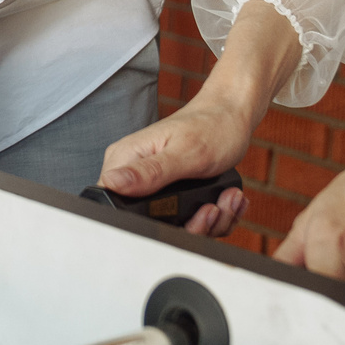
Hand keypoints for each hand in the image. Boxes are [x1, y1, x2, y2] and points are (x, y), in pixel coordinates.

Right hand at [99, 94, 253, 236]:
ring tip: (223, 199)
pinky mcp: (170, 194)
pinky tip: (224, 199)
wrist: (231, 118)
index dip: (146, 219)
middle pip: (147, 222)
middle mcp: (135, 173)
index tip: (182, 211)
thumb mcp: (184, 153)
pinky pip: (188, 222)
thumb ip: (149, 171)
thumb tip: (113, 182)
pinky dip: (213, 218)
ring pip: (173, 227)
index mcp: (126, 158)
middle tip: (213, 208)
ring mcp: (153, 185)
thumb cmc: (210, 126)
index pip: (114, 205)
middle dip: (189, 225)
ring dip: (208, 222)